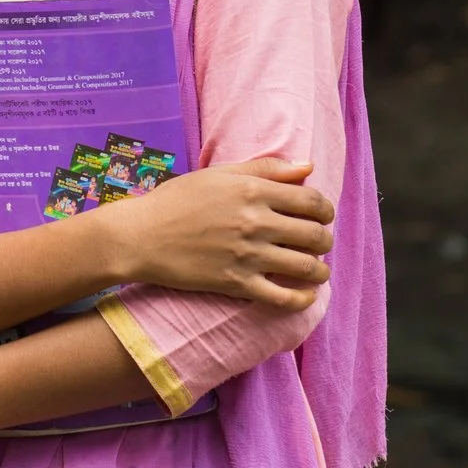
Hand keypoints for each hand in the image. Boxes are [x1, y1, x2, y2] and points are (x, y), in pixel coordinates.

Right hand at [92, 158, 334, 309]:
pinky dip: (302, 299)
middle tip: (319, 243)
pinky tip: (304, 296)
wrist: (141, 236)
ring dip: (319, 270)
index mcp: (254, 191)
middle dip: (325, 240)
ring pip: (305, 267)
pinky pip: (282, 298)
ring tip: (316, 270)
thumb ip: (266, 169)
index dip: (326, 210)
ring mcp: (247, 255)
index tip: (323, 217)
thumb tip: (307, 168)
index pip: (312, 202)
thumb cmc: (178, 200)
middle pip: (314, 235)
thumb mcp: (220, 174)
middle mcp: (256, 222)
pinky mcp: (236, 284)